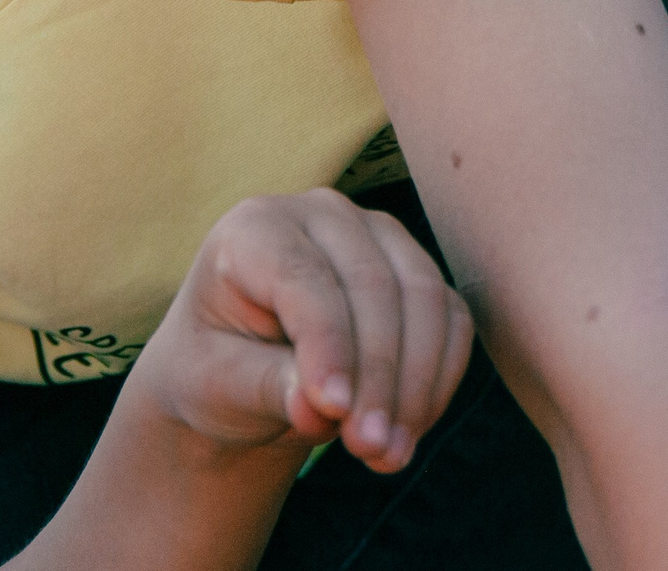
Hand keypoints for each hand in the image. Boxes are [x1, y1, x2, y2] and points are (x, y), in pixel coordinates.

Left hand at [127, 188, 473, 474]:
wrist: (242, 372)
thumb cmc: (217, 368)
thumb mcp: (216, 384)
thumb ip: (265, 387)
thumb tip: (319, 406)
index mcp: (255, 228)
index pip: (305, 280)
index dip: (327, 346)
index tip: (335, 412)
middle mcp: (324, 214)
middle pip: (374, 287)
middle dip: (379, 376)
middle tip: (370, 450)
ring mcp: (380, 235)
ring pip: (424, 298)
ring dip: (415, 384)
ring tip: (389, 454)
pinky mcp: (418, 270)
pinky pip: (451, 319)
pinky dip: (439, 378)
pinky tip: (409, 428)